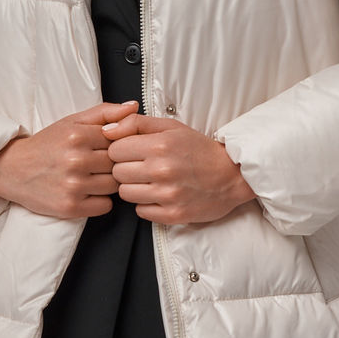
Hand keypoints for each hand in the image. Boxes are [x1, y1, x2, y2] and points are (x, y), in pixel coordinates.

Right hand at [0, 99, 138, 218]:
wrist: (12, 169)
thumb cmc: (46, 145)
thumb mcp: (72, 122)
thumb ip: (105, 113)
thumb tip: (134, 107)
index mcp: (78, 136)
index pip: (120, 142)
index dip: (116, 146)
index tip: (103, 149)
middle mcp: (76, 161)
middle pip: (118, 165)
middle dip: (111, 165)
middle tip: (96, 165)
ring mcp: (73, 186)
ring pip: (115, 186)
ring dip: (107, 184)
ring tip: (90, 178)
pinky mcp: (70, 207)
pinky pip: (105, 206)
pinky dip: (100, 201)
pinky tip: (86, 192)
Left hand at [102, 112, 256, 224]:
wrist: (232, 175)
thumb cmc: (199, 149)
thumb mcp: (170, 127)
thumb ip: (135, 123)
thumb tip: (106, 131)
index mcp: (160, 145)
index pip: (114, 150)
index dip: (121, 151)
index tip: (133, 152)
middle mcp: (162, 170)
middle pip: (117, 173)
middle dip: (125, 169)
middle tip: (142, 167)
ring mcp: (167, 195)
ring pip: (125, 194)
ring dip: (134, 187)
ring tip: (151, 181)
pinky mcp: (172, 214)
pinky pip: (140, 211)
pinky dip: (146, 204)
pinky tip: (159, 195)